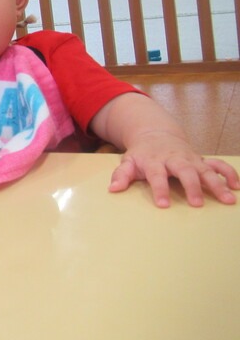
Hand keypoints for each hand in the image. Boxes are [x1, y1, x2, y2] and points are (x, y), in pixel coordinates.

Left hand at [108, 130, 239, 206]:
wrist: (155, 134)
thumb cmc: (141, 154)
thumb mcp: (128, 162)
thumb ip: (121, 175)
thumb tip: (113, 189)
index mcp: (155, 161)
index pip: (157, 175)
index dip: (159, 189)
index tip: (163, 205)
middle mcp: (174, 159)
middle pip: (185, 171)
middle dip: (192, 187)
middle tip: (197, 204)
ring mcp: (190, 159)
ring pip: (205, 170)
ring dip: (217, 184)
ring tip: (228, 200)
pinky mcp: (201, 160)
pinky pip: (218, 164)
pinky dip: (228, 173)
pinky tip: (236, 187)